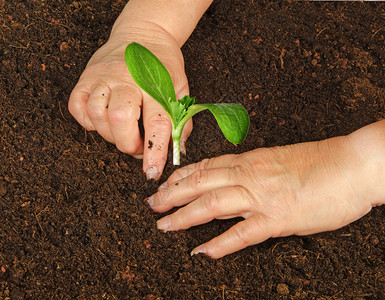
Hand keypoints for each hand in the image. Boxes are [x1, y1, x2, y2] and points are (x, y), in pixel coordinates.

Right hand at [68, 23, 191, 179]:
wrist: (142, 34)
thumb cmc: (162, 65)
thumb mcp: (181, 89)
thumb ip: (181, 121)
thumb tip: (177, 152)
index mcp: (155, 84)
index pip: (157, 124)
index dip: (155, 153)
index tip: (151, 173)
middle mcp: (126, 79)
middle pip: (120, 121)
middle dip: (129, 144)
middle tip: (139, 145)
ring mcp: (103, 77)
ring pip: (97, 116)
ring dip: (110, 135)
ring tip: (123, 130)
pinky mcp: (85, 78)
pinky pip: (78, 109)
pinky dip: (90, 122)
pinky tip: (104, 119)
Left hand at [147, 135, 375, 257]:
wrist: (351, 165)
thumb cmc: (320, 161)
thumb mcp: (279, 160)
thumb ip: (254, 172)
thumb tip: (236, 184)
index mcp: (251, 160)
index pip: (207, 166)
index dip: (181, 176)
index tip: (166, 184)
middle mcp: (250, 175)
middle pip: (200, 182)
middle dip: (172, 194)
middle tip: (152, 204)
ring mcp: (261, 197)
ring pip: (212, 204)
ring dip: (184, 216)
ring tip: (164, 225)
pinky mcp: (278, 219)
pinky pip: (242, 233)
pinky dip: (220, 244)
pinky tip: (203, 252)